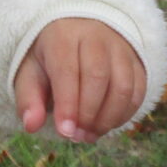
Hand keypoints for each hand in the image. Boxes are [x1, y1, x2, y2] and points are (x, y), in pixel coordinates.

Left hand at [12, 18, 145, 143]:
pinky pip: (138, 91)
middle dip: (88, 114)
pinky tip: (107, 125)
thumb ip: (28, 99)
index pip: (67, 71)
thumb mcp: (30, 72)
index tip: (65, 132)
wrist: (77, 30)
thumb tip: (31, 126)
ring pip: (123, 86)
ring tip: (91, 134)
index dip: (67, 105)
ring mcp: (120, 48)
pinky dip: (125, 114)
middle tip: (77, 136)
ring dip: (109, 118)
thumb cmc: (50, 56)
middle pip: (98, 77)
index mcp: (63, 36)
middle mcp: (95, 37)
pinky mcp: (137, 61)